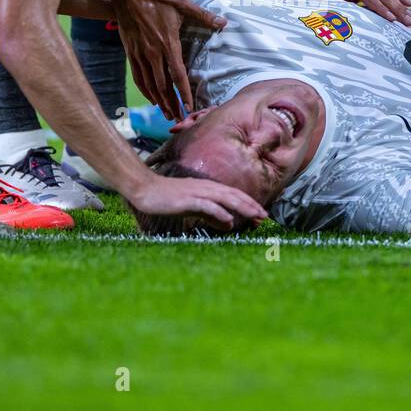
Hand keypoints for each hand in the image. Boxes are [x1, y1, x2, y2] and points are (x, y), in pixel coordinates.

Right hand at [114, 0, 226, 121]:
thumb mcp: (182, 2)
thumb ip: (203, 14)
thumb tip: (224, 22)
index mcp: (167, 42)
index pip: (177, 74)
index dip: (184, 92)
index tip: (190, 106)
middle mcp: (153, 52)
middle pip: (163, 85)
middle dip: (172, 103)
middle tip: (180, 117)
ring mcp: (140, 54)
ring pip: (149, 84)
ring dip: (159, 101)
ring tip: (167, 113)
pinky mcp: (131, 53)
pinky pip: (138, 77)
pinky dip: (145, 90)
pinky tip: (152, 99)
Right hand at [123, 173, 268, 232]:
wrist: (145, 189)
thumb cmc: (168, 198)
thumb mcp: (194, 208)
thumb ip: (211, 215)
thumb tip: (230, 223)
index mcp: (208, 188)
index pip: (234, 194)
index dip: (249, 203)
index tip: (262, 214)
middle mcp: (205, 188)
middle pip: (233, 195)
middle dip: (251, 205)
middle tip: (265, 216)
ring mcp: (196, 192)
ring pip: (224, 198)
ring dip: (241, 206)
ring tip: (255, 215)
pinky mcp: (186, 199)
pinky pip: (205, 205)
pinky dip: (218, 211)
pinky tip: (228, 218)